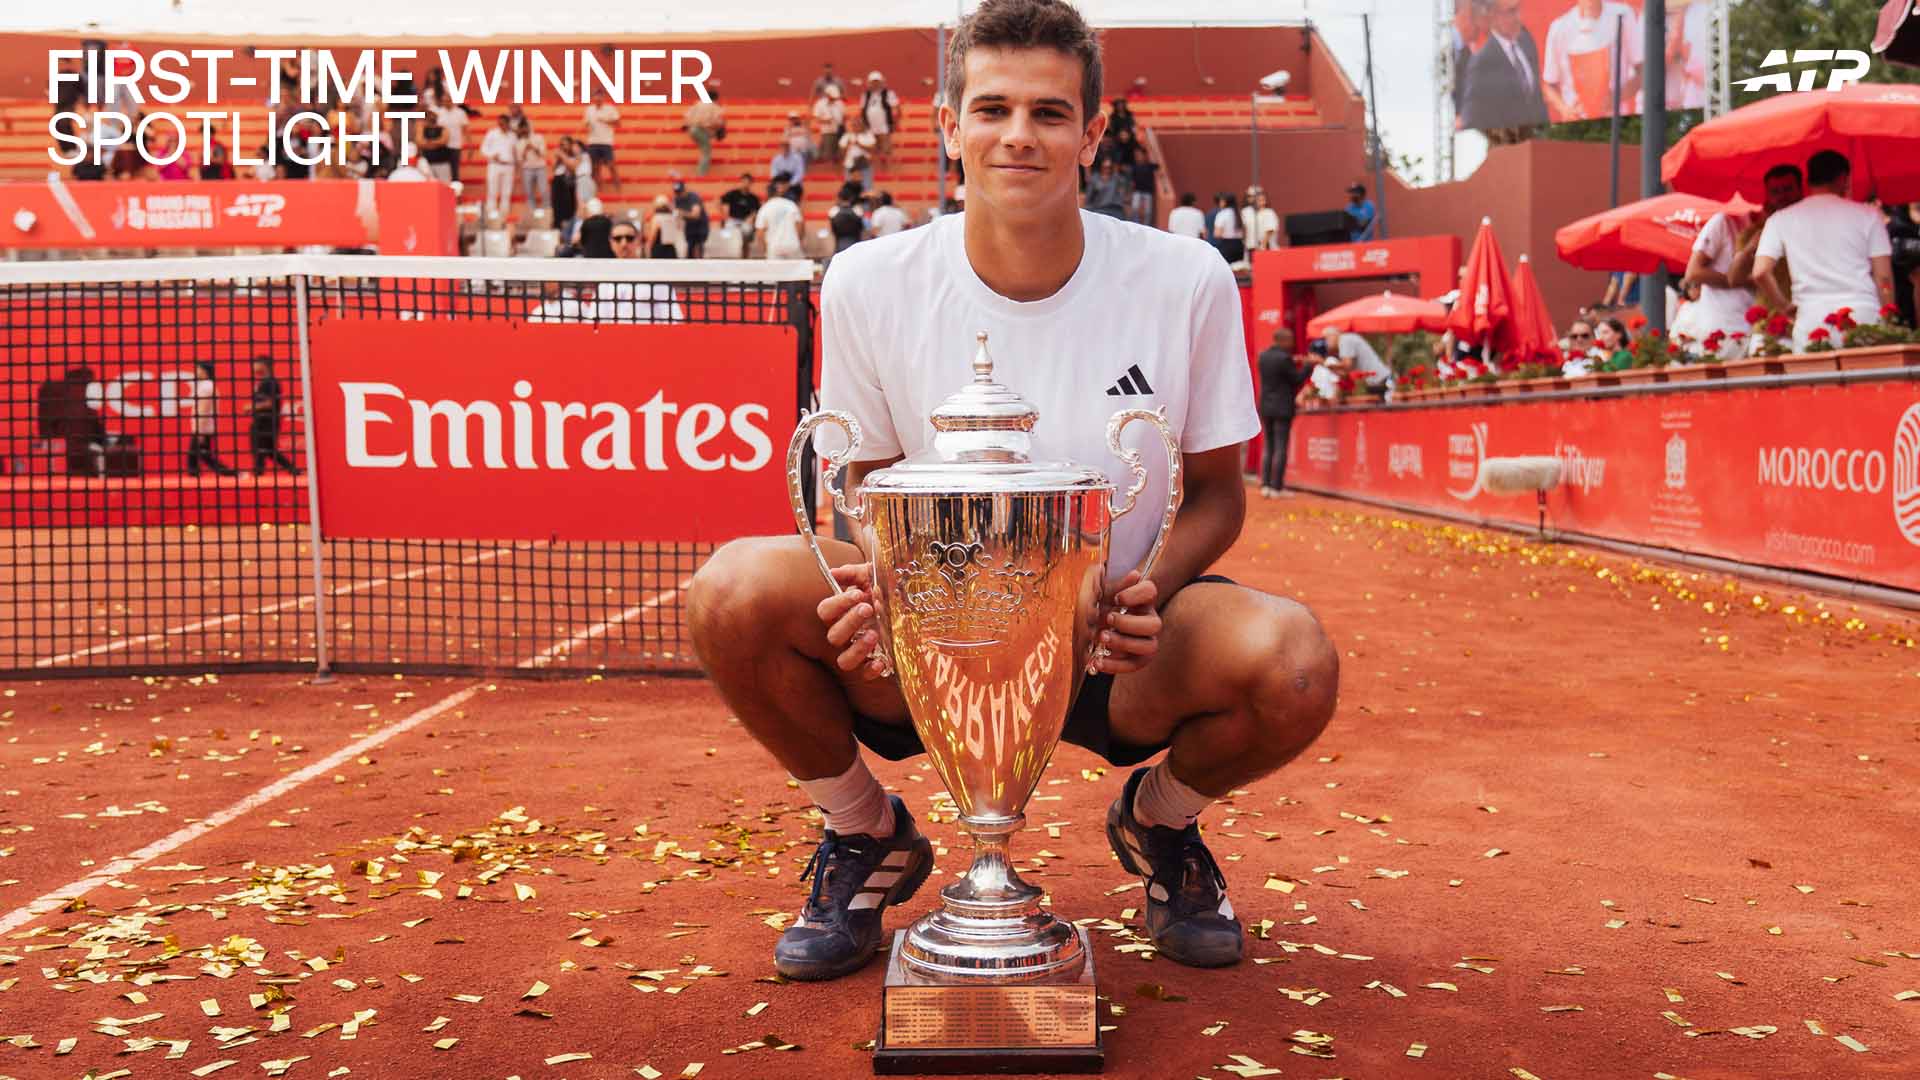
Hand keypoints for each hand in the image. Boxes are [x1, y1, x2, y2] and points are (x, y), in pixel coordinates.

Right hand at [817, 563, 888, 680]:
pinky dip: (871, 670)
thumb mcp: (871, 575)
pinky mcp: (874, 663)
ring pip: (844, 661)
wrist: (910, 601)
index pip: (825, 611)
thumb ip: (852, 573)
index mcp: (841, 612)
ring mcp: (860, 650)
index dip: (838, 603)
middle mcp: (847, 633)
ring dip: (857, 649)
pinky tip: (882, 660)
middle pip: (834, 636)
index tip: (859, 594)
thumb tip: (833, 573)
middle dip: (850, 622)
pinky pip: (865, 675)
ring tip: (874, 634)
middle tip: (868, 609)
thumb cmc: (885, 587)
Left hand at [1091, 570, 1160, 675]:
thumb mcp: (1094, 589)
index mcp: (1140, 599)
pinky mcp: (1138, 658)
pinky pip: (1134, 665)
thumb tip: (1131, 575)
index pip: (1150, 591)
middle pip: (1155, 624)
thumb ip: (1104, 579)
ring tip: (1102, 638)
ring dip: (1124, 644)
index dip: (1136, 594)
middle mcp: (1148, 619)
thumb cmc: (1093, 604)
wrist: (1085, 629)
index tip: (1117, 598)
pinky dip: (1115, 666)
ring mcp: (1146, 640)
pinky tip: (1097, 662)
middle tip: (1108, 619)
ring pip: (1150, 646)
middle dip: (1129, 624)